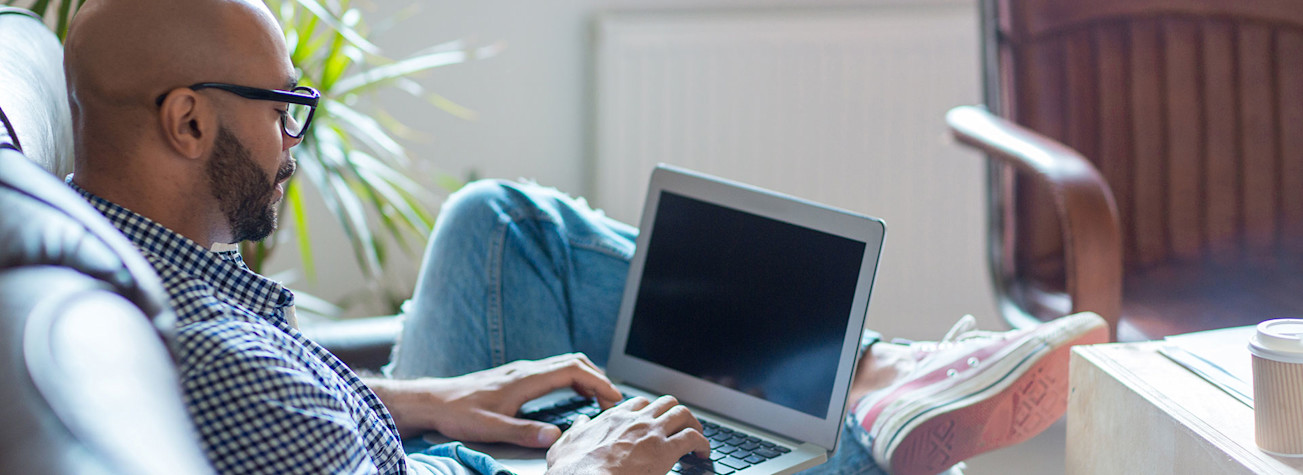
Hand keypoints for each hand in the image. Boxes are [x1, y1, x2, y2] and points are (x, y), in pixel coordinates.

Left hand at [368, 353, 622, 446]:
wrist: (432, 400)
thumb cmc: (458, 413)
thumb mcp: (490, 428)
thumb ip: (523, 432)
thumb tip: (555, 436)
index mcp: (525, 379)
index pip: (573, 370)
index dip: (599, 382)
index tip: (615, 398)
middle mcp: (526, 370)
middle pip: (574, 362)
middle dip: (599, 378)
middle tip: (613, 401)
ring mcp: (521, 371)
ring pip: (564, 364)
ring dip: (586, 378)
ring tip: (599, 399)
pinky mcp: (516, 377)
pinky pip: (553, 371)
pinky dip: (572, 379)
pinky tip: (572, 396)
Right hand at [545, 395, 709, 474]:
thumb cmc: (574, 469)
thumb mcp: (566, 444)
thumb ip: (575, 431)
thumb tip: (580, 423)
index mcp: (613, 418)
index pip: (639, 403)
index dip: (650, 411)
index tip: (655, 420)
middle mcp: (636, 420)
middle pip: (665, 403)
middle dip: (676, 413)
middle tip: (681, 426)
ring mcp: (652, 433)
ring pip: (683, 414)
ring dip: (694, 424)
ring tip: (698, 437)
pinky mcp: (666, 451)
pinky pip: (693, 438)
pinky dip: (703, 444)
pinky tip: (703, 453)